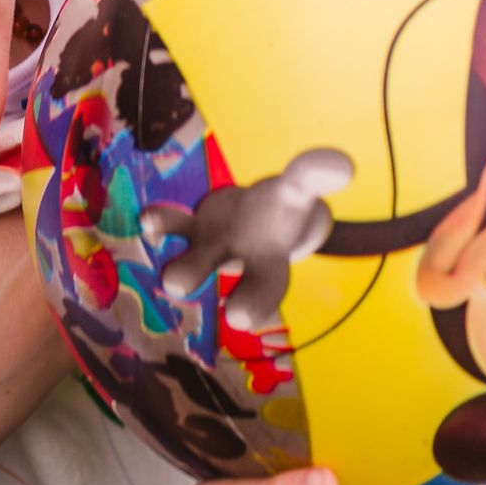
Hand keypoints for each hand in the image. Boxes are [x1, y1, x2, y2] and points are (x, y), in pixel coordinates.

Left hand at [140, 147, 351, 330]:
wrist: (254, 220)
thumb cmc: (278, 213)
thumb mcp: (297, 192)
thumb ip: (312, 177)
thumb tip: (340, 165)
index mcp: (271, 264)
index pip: (268, 287)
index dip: (256, 303)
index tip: (238, 319)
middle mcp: (240, 262)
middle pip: (228, 282)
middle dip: (221, 290)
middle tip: (193, 298)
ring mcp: (211, 247)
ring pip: (197, 260)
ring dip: (183, 266)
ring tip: (169, 279)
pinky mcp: (191, 228)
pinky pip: (175, 226)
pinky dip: (161, 222)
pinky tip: (145, 221)